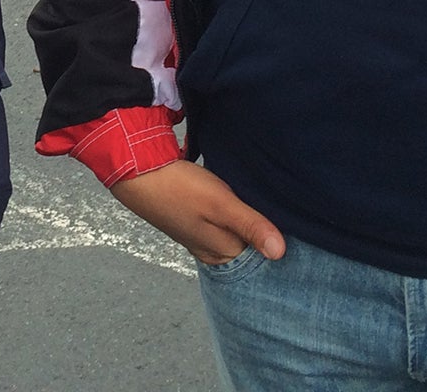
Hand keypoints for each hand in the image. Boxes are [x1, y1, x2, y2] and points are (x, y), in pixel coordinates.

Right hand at [111, 160, 285, 267]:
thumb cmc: (178, 188)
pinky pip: (222, 221)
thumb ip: (251, 226)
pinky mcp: (194, 219)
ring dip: (246, 216)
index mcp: (221, 253)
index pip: (262, 254)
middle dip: (263, 227)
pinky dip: (231, 211)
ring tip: (258, 197)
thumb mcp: (221, 204)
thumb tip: (280, 253)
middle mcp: (212, 250)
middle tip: (276, 203)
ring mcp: (202, 235)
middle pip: (249, 244)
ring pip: (235, 230)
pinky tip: (235, 196)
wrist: (137, 172)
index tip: (289, 217)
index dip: (277, 236)